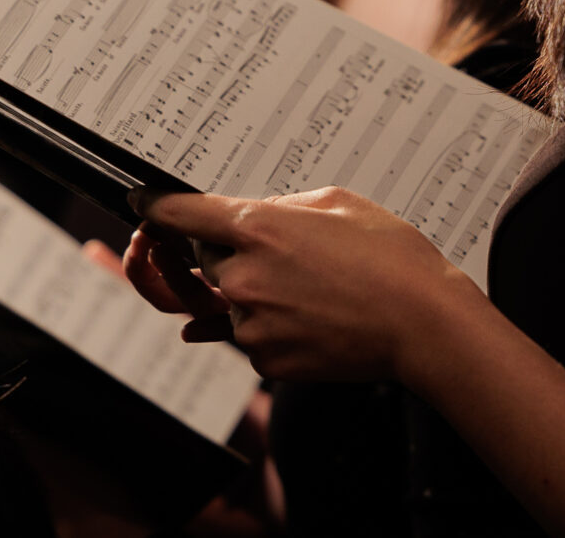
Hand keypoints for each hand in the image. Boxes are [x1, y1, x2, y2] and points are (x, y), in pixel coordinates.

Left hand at [127, 188, 475, 382]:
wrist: (422, 323)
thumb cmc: (389, 256)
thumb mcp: (335, 203)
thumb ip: (281, 206)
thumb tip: (257, 218)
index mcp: (257, 227)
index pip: (178, 213)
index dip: (156, 207)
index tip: (143, 204)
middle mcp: (243, 277)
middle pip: (206, 259)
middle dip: (231, 251)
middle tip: (283, 252)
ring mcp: (252, 324)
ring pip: (231, 300)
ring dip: (256, 291)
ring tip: (312, 287)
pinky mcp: (266, 360)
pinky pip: (251, 335)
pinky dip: (272, 323)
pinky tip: (312, 312)